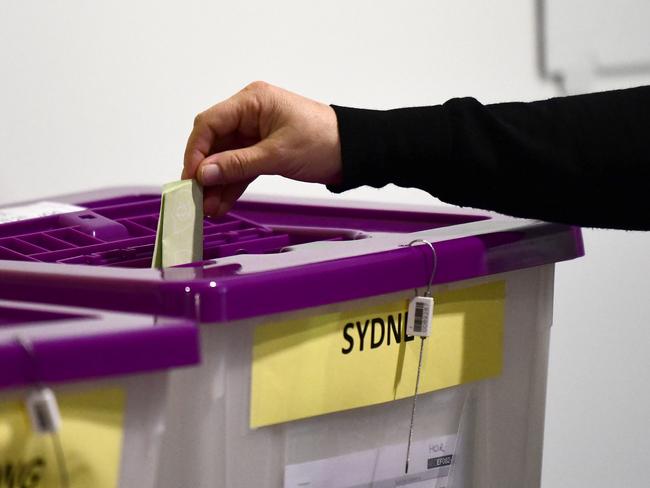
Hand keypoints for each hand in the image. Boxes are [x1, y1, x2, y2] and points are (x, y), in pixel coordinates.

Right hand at [182, 81, 341, 215]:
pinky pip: (240, 169)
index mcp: (252, 102)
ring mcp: (255, 134)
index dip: (196, 151)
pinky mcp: (263, 151)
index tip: (191, 177)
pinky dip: (232, 185)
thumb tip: (204, 173)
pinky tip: (222, 204)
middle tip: (196, 197)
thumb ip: (238, 164)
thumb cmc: (323, 141)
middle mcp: (250, 114)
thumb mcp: (277, 154)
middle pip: (214, 143)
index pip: (210, 123)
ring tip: (208, 209)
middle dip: (205, 172)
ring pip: (226, 159)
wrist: (353, 152)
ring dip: (217, 184)